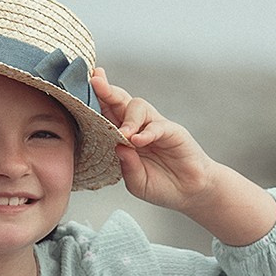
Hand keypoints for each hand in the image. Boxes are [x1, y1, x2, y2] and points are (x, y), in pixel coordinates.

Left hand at [92, 68, 217, 211]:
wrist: (189, 192)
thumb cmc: (161, 186)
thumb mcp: (137, 182)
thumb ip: (127, 167)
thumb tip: (119, 147)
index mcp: (125, 136)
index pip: (107, 113)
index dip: (97, 100)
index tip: (86, 84)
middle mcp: (138, 127)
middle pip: (120, 101)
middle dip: (107, 91)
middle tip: (96, 82)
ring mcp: (154, 127)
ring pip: (138, 107)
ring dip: (128, 118)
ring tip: (124, 135)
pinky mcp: (172, 131)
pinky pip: (158, 125)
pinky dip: (147, 132)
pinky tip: (139, 141)